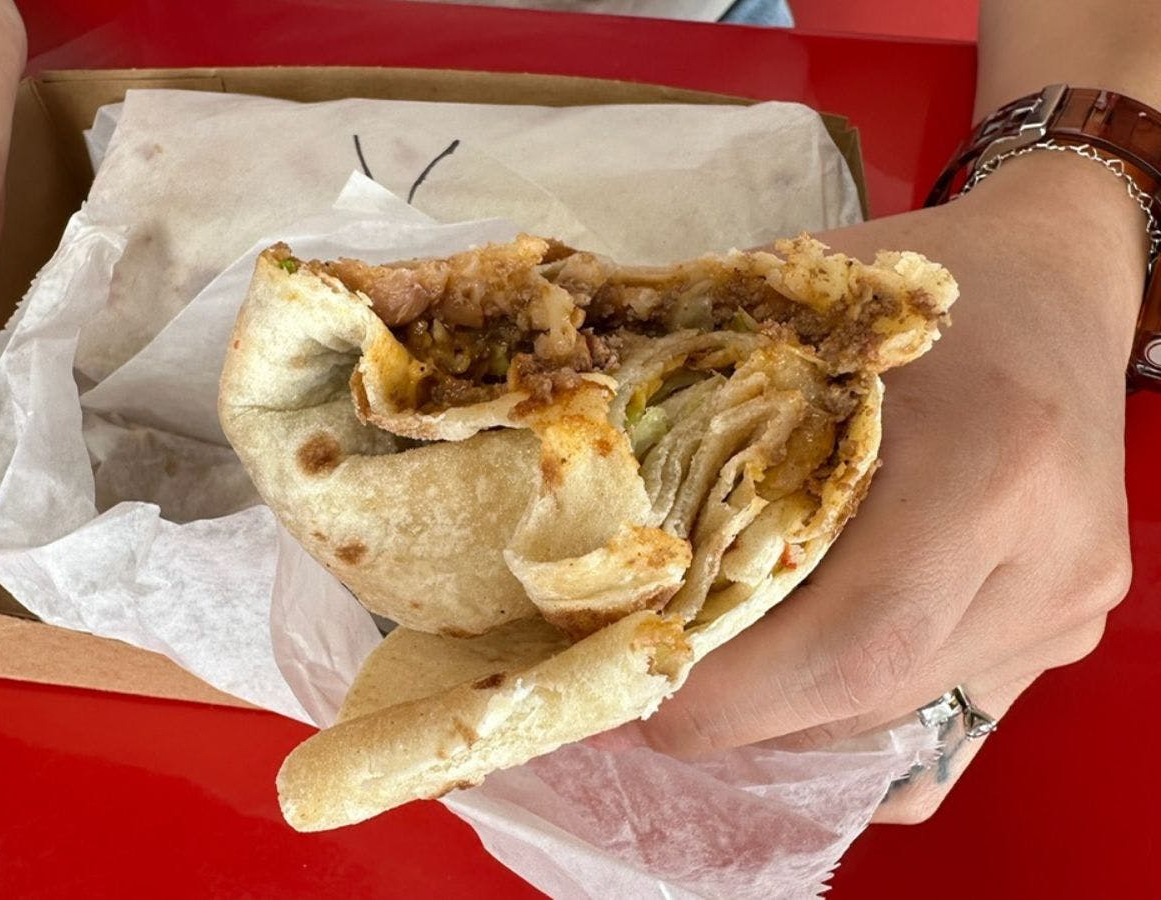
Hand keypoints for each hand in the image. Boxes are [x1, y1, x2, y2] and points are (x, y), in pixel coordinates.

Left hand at [623, 151, 1139, 822]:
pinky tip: (793, 662)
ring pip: (894, 717)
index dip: (732, 692)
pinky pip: (935, 719)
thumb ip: (694, 398)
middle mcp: (1051, 561)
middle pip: (867, 697)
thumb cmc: (920, 278)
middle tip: (641, 681)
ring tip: (704, 660)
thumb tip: (576, 502)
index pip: (856, 640)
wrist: (1058, 280)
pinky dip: (844, 707)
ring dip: (783, 708)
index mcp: (991, 464)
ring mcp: (1067, 610)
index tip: (632, 688)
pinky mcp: (1062, 632)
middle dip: (737, 709)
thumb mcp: (796, 312)